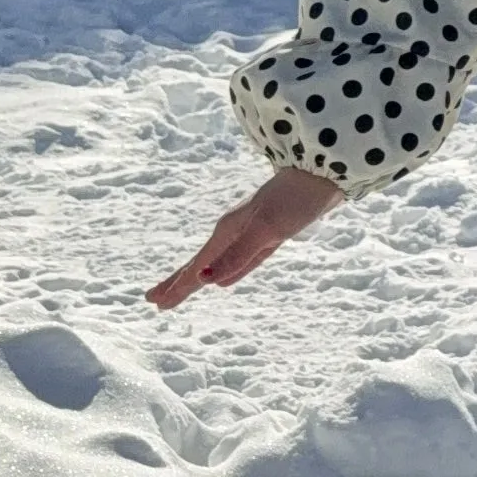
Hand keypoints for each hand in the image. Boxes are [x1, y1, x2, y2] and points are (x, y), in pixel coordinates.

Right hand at [146, 164, 343, 309]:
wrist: (322, 173)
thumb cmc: (294, 201)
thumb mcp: (267, 230)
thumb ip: (238, 255)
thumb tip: (206, 280)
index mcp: (228, 232)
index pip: (198, 267)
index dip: (179, 286)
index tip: (157, 304)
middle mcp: (233, 232)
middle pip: (201, 264)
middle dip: (179, 282)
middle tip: (154, 301)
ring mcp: (249, 232)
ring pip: (217, 261)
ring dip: (198, 277)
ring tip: (184, 288)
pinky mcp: (266, 233)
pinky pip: (236, 259)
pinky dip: (225, 270)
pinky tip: (223, 278)